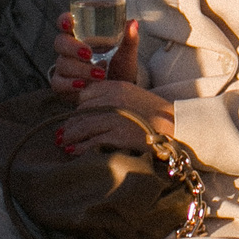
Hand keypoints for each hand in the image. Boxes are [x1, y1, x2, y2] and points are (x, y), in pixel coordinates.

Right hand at [53, 15, 141, 87]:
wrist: (118, 94)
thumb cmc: (119, 69)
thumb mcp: (126, 54)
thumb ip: (130, 39)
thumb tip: (133, 23)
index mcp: (81, 36)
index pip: (66, 23)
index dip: (64, 20)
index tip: (70, 22)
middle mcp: (69, 51)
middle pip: (60, 42)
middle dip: (72, 47)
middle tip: (89, 54)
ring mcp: (64, 68)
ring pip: (62, 63)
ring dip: (80, 68)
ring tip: (100, 74)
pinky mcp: (62, 85)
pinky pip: (58, 83)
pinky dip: (70, 84)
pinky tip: (84, 85)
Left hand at [56, 82, 175, 156]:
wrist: (175, 126)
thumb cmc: (154, 114)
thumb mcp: (132, 95)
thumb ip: (111, 98)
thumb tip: (86, 112)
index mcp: (115, 86)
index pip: (85, 95)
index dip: (78, 109)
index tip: (75, 119)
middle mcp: (112, 100)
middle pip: (80, 111)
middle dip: (70, 125)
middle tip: (63, 135)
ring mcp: (114, 117)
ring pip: (81, 127)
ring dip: (70, 137)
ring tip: (64, 144)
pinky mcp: (116, 135)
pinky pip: (90, 142)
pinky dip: (79, 148)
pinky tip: (74, 152)